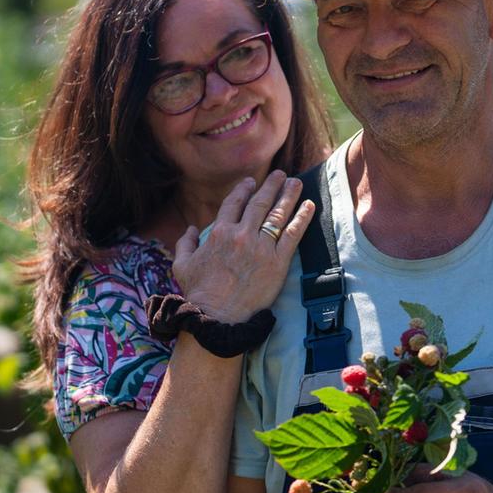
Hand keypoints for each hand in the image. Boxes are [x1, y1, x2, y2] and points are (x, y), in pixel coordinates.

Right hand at [172, 171, 314, 322]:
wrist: (218, 318)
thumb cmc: (198, 294)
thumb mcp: (182, 265)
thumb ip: (185, 243)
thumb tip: (191, 229)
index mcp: (219, 232)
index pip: (234, 203)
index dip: (244, 189)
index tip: (251, 182)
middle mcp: (241, 235)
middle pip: (260, 203)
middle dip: (271, 185)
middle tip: (281, 175)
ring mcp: (261, 247)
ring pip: (278, 214)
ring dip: (288, 195)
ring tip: (296, 183)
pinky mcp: (278, 262)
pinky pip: (293, 234)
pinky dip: (302, 218)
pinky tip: (310, 205)